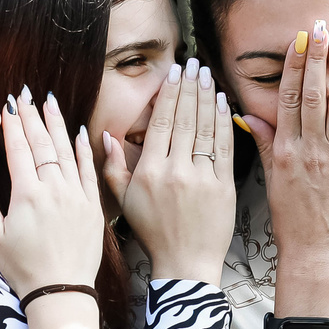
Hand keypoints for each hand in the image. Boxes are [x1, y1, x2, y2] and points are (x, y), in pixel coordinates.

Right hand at [0, 90, 109, 328]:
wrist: (62, 293)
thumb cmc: (23, 268)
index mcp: (27, 194)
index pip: (19, 149)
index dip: (14, 124)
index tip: (11, 104)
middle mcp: (54, 189)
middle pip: (42, 144)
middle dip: (34, 116)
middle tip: (28, 94)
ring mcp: (76, 196)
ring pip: (67, 151)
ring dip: (58, 124)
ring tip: (51, 101)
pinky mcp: (93, 207)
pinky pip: (88, 170)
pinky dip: (84, 150)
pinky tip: (80, 133)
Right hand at [103, 59, 233, 286]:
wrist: (185, 264)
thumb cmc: (153, 233)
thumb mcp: (124, 201)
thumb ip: (112, 167)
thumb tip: (103, 135)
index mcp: (150, 171)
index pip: (161, 122)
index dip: (169, 94)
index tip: (175, 73)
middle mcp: (175, 171)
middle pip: (185, 119)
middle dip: (190, 87)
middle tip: (194, 64)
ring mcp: (202, 178)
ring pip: (206, 129)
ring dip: (208, 98)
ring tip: (208, 76)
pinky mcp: (223, 187)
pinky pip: (225, 148)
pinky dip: (225, 123)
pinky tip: (224, 104)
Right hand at [246, 20, 328, 291]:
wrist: (314, 252)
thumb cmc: (290, 219)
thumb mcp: (271, 180)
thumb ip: (266, 144)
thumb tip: (251, 115)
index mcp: (284, 152)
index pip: (289, 99)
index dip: (294, 67)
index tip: (298, 42)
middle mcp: (308, 151)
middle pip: (313, 95)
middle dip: (316, 59)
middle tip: (319, 28)